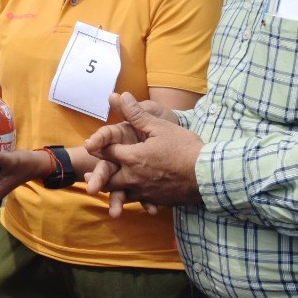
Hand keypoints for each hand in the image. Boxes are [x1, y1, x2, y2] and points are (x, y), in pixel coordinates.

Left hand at [84, 92, 204, 217]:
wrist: (208, 175)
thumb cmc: (185, 147)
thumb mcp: (160, 126)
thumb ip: (137, 114)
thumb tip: (120, 96)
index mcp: (132, 158)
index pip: (107, 151)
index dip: (97, 146)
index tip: (89, 145)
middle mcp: (134, 178)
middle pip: (109, 179)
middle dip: (99, 176)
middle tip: (89, 176)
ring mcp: (146, 192)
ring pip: (122, 194)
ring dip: (113, 191)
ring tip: (106, 190)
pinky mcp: (158, 201)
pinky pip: (140, 201)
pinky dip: (134, 199)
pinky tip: (135, 198)